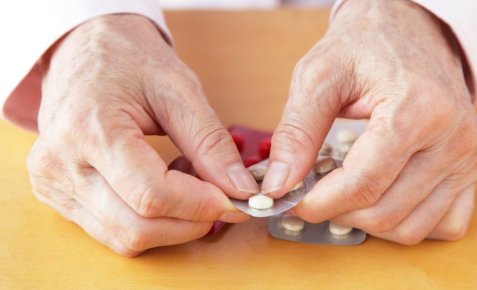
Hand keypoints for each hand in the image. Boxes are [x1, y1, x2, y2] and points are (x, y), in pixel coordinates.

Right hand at [27, 15, 256, 255]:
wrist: (83, 51)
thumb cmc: (129, 61)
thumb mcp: (179, 90)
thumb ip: (210, 143)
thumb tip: (239, 189)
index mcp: (90, 130)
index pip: (152, 196)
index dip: (201, 205)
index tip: (235, 199)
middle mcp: (61, 165)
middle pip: (138, 228)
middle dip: (190, 221)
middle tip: (218, 193)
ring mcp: (53, 185)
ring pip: (126, 239)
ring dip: (171, 223)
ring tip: (186, 181)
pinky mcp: (57, 197)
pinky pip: (113, 232)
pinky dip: (149, 221)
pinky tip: (162, 188)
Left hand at [262, 0, 476, 244]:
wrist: (409, 32)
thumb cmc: (365, 47)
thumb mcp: (319, 76)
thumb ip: (297, 132)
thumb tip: (278, 184)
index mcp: (418, 110)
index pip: (362, 184)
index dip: (318, 203)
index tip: (289, 200)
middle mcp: (454, 140)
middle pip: (383, 212)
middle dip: (336, 211)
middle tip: (314, 189)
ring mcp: (467, 159)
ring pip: (409, 228)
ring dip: (366, 221)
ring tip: (344, 189)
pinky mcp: (471, 171)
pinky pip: (443, 225)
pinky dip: (405, 223)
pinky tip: (381, 196)